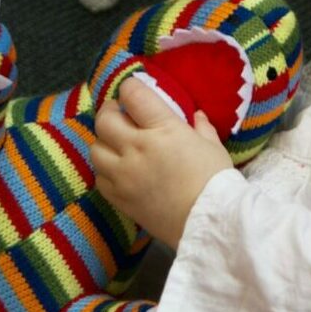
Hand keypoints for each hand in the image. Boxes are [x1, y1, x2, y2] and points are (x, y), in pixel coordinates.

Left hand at [91, 75, 233, 248]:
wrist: (208, 224)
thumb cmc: (216, 181)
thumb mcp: (213, 147)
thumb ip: (201, 127)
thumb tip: (196, 115)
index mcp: (162, 129)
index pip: (133, 95)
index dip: (129, 88)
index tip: (132, 90)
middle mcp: (136, 148)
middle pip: (104, 120)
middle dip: (109, 111)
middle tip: (119, 113)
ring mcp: (124, 175)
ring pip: (95, 149)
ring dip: (104, 142)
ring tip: (116, 143)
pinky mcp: (119, 198)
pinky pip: (99, 178)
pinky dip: (105, 170)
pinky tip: (119, 170)